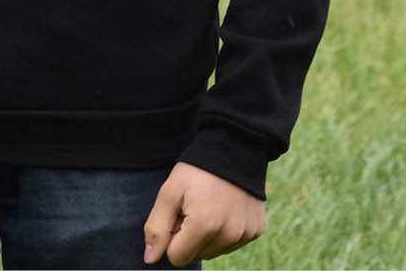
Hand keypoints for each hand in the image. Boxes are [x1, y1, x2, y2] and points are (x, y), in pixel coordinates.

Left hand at [143, 161, 264, 265]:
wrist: (235, 146)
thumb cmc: (197, 169)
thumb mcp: (170, 191)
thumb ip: (157, 227)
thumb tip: (150, 259)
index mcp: (204, 226)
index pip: (177, 257)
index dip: (173, 235)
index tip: (179, 211)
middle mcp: (228, 235)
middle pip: (196, 255)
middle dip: (189, 236)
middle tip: (194, 205)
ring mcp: (245, 234)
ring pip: (214, 251)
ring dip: (207, 235)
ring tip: (210, 204)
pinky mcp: (255, 230)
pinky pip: (232, 243)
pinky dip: (225, 230)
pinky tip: (226, 207)